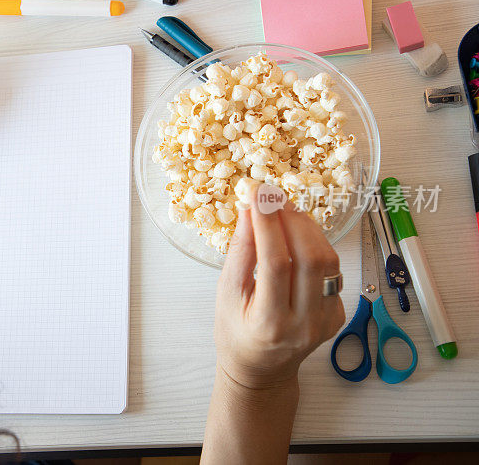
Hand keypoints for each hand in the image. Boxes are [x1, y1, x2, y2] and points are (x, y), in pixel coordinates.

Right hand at [213, 190, 345, 389]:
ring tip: (285, 213)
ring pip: (328, 261)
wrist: (261, 370)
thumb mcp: (226, 294)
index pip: (275, 262)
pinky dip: (315, 246)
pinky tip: (296, 238)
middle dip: (292, 220)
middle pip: (311, 258)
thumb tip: (249, 211)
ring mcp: (326, 320)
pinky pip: (332, 271)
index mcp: (269, 323)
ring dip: (308, 229)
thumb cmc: (236, 333)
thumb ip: (239, 252)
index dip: (268, 223)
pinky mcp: (337, 314)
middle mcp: (304, 323)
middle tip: (274, 199)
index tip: (258, 194)